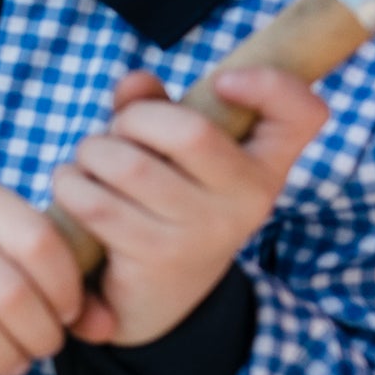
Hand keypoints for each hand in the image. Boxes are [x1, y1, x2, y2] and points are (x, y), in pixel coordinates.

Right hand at [0, 177, 89, 374]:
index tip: (68, 315)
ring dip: (2, 358)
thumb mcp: (24, 260)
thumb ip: (73, 289)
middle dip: (37, 335)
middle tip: (43, 350)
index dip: (65, 290)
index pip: (39, 243)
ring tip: (14, 365)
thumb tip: (105, 326)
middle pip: (7, 291)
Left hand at [49, 65, 324, 344]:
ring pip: (132, 168)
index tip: (224, 81)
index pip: (302, 115)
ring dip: (92, 153)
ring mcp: (208, 230)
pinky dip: (72, 185)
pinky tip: (73, 185)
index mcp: (265, 163)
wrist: (158, 294)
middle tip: (115, 133)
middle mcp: (248, 198)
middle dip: (133, 120)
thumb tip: (134, 83)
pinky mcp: (160, 255)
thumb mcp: (170, 151)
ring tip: (88, 161)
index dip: (271, 86)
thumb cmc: (165, 200)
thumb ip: (153, 106)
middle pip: (189, 132)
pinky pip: (100, 206)